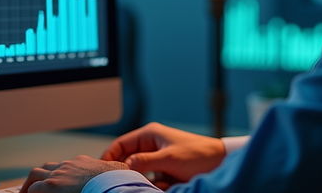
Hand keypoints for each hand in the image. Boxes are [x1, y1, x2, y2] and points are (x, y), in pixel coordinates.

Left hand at [19, 155, 127, 192]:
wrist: (113, 187)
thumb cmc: (116, 183)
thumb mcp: (117, 172)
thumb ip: (114, 170)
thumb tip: (122, 169)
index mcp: (84, 163)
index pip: (66, 166)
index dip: (58, 176)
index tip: (57, 184)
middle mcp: (68, 166)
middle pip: (47, 167)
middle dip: (39, 177)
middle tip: (33, 189)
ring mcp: (58, 175)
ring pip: (36, 175)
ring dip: (31, 184)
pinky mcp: (50, 187)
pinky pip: (33, 189)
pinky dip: (29, 192)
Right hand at [101, 122, 226, 188]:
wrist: (221, 164)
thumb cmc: (199, 155)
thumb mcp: (169, 158)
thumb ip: (144, 161)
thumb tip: (123, 166)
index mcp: (150, 134)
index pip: (120, 144)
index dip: (109, 156)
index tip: (100, 171)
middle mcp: (151, 146)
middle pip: (126, 159)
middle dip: (122, 171)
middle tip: (114, 183)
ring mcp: (157, 160)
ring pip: (137, 172)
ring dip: (136, 180)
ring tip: (133, 186)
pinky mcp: (164, 173)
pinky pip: (149, 181)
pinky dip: (148, 186)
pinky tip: (151, 188)